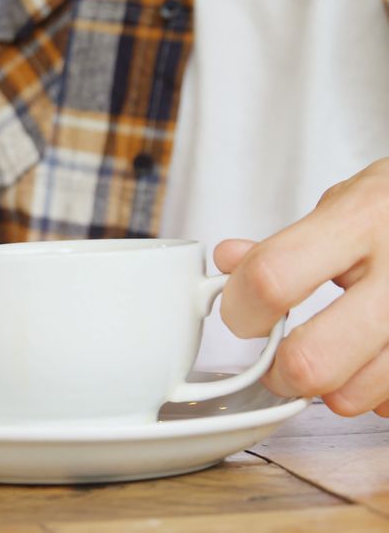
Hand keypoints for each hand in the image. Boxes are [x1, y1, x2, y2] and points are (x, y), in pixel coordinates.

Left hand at [214, 158, 388, 417]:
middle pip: (314, 358)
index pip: (273, 278)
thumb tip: (226, 259)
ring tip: (337, 361)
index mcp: (363, 219)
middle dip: (281, 372)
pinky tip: (378, 363)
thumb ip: (285, 241)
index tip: (244, 314)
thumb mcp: (348, 204)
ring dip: (332, 391)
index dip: (242, 308)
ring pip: (357, 394)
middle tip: (279, 363)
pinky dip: (378, 396)